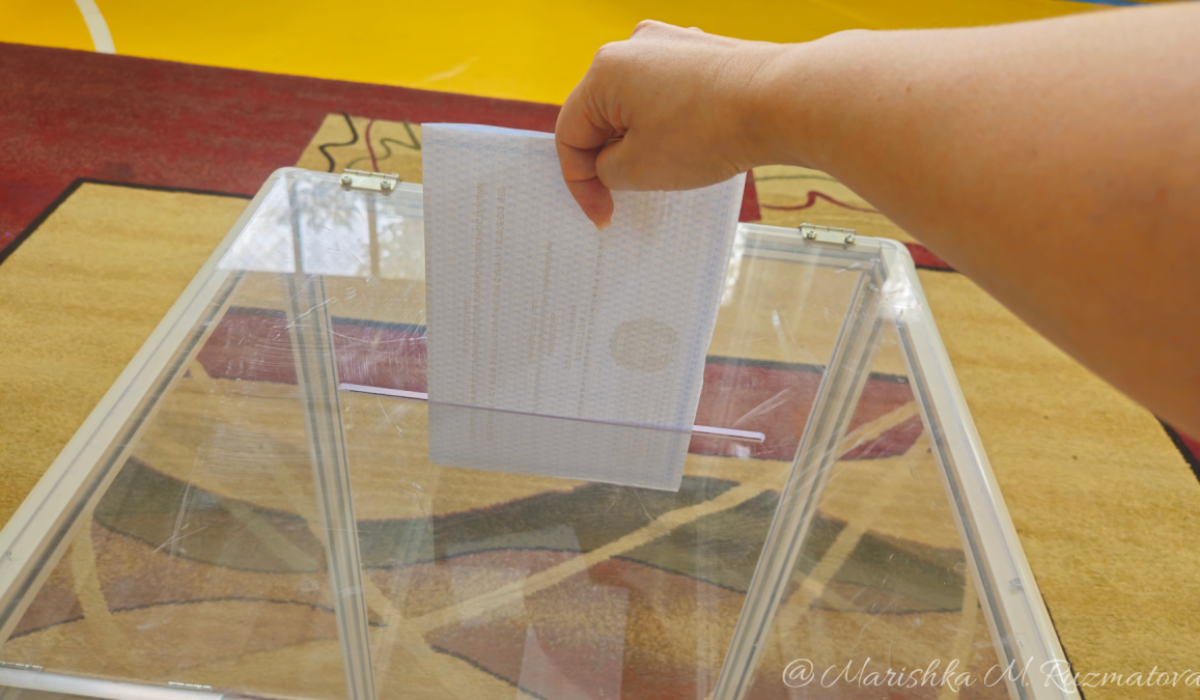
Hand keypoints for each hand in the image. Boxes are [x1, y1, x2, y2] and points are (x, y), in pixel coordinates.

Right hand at [555, 21, 782, 227]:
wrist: (782, 101)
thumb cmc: (712, 129)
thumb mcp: (639, 169)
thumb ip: (607, 169)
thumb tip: (611, 163)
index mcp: (605, 69)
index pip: (571, 133)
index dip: (580, 182)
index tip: (600, 211)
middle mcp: (634, 46)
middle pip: (602, 114)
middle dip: (611, 157)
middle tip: (630, 194)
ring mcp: (672, 44)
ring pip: (637, 104)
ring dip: (642, 141)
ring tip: (670, 170)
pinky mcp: (702, 53)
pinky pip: (670, 94)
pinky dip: (671, 123)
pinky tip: (693, 147)